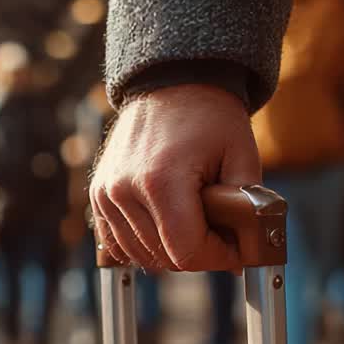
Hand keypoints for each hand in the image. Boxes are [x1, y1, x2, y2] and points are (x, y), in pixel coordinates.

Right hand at [90, 84, 261, 271]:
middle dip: (198, 253)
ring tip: (194, 225)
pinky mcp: (98, 195)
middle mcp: (125, 190)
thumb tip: (244, 250)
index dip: (217, 257)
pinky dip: (142, 245)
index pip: (186, 252)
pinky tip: (165, 230)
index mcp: (161, 181)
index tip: (234, 249)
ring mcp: (106, 194)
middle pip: (164, 258)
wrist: (172, 85)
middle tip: (220, 234)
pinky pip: (117, 243)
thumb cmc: (211, 119)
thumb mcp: (243, 156)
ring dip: (170, 251)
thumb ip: (246, 207)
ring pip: (141, 255)